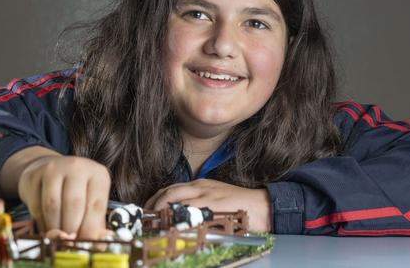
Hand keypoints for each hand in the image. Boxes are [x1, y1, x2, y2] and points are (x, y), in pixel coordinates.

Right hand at [18, 155, 110, 238]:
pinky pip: (36, 206)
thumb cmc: (76, 190)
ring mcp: (53, 169)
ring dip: (55, 228)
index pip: (96, 205)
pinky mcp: (33, 176)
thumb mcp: (91, 201)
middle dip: (71, 230)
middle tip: (69, 245)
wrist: (50, 169)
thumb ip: (94, 224)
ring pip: (52, 205)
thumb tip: (98, 247)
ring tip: (58, 238)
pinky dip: (41, 223)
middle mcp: (77, 167)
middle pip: (74, 204)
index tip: (85, 246)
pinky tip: (46, 229)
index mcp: (98, 174)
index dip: (90, 229)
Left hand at [144, 179, 271, 231]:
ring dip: (163, 211)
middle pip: (169, 191)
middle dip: (154, 204)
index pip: (171, 188)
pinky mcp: (213, 206)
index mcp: (200, 184)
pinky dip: (179, 217)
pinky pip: (191, 211)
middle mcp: (200, 187)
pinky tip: (172, 225)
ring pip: (177, 200)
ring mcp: (206, 196)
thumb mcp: (215, 197)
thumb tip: (180, 214)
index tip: (148, 209)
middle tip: (147, 218)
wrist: (262, 205)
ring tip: (155, 222)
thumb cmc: (239, 204)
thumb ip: (198, 202)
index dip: (156, 198)